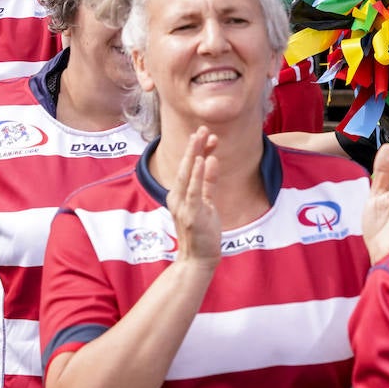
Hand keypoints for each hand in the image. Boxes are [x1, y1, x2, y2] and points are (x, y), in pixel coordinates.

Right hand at [167, 127, 222, 269]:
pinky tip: (203, 160)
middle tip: (202, 128)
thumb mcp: (207, 205)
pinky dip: (198, 174)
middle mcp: (177, 197)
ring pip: (188, 174)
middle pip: (186, 167)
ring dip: (195, 154)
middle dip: (194, 147)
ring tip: (202, 137)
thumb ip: (208, 183)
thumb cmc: (202, 234)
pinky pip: (195, 190)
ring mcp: (183, 206)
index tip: (206, 135)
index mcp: (179, 195)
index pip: (189, 168)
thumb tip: (211, 160)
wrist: (198, 260)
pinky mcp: (192, 214)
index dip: (197, 150)